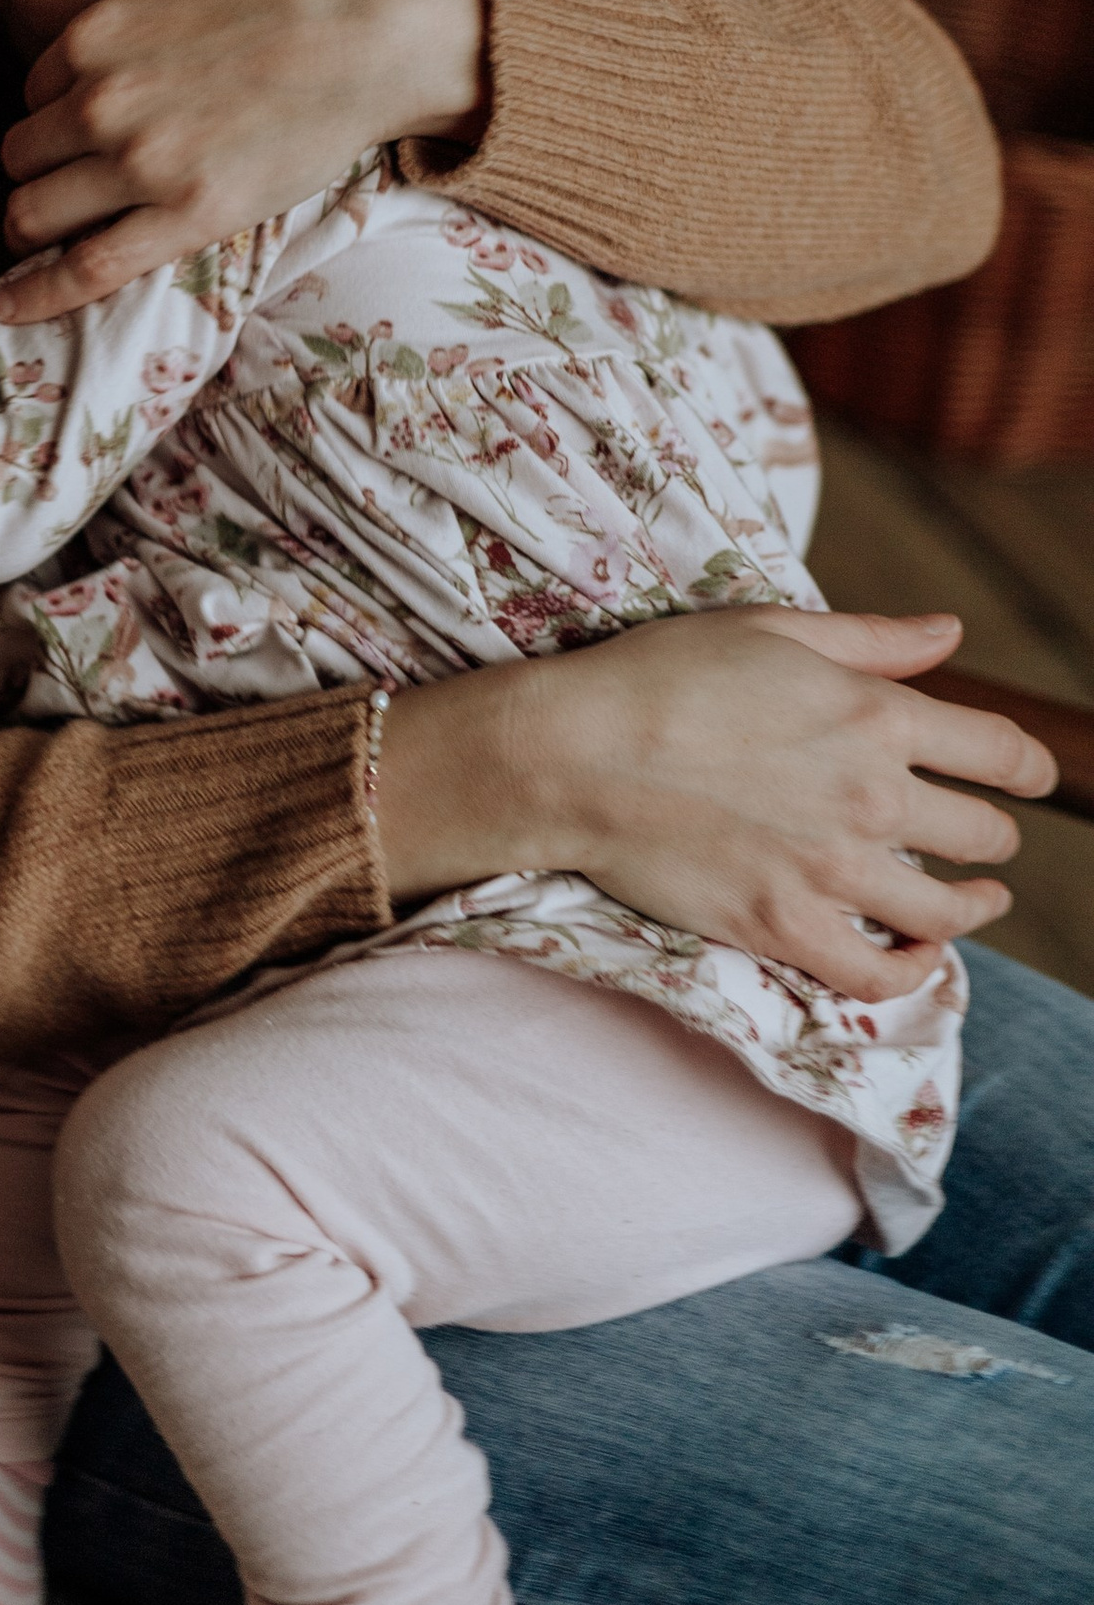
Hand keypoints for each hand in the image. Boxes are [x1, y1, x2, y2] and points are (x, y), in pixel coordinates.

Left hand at [0, 0, 485, 318]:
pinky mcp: (187, 216)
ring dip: (32, 228)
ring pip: (33, 213)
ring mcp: (140, 162)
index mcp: (94, 35)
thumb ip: (130, 20)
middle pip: (21, 156)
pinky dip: (35, 295)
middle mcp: (101, 99)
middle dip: (36, 173)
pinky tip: (5, 311)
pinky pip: (85, 269)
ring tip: (47, 241)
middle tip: (61, 189)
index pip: (35, 93)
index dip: (55, 116)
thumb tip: (110, 50)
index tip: (77, 135)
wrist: (377, 28)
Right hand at [376, 607, 1054, 999]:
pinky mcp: (785, 927)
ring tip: (973, 903)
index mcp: (876, 715)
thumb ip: (872, 639)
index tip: (1033, 778)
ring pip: (947, 910)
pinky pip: (880, 974)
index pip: (1001, 752)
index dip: (1030, 768)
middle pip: (983, 835)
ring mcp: (831, 871)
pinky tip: (917, 955)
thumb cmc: (657, 677)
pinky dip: (913, 971)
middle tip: (982, 839)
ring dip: (973, 907)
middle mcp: (870, 796)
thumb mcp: (768, 630)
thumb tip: (950, 632)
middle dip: (992, 835)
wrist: (570, 755)